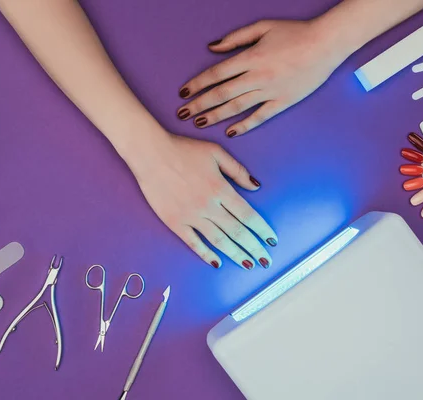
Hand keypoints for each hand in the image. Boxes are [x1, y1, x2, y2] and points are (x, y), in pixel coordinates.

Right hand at [128, 133, 276, 269]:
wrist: (151, 153)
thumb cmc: (183, 149)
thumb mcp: (216, 152)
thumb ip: (237, 170)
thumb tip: (256, 186)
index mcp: (221, 189)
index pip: (248, 215)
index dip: (262, 230)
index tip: (272, 240)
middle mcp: (209, 206)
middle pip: (237, 232)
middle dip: (254, 248)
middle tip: (266, 261)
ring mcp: (191, 216)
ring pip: (219, 240)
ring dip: (236, 255)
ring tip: (249, 265)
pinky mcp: (174, 222)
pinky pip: (193, 242)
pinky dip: (206, 254)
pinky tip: (217, 262)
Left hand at [177, 19, 346, 136]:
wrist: (327, 44)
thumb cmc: (295, 32)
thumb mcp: (263, 27)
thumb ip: (236, 39)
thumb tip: (212, 47)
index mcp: (250, 58)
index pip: (216, 74)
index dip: (197, 84)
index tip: (183, 93)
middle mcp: (257, 77)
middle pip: (221, 94)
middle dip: (199, 104)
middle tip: (182, 114)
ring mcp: (270, 91)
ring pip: (236, 107)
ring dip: (215, 116)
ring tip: (199, 123)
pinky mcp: (283, 102)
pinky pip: (259, 117)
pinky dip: (244, 125)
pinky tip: (229, 132)